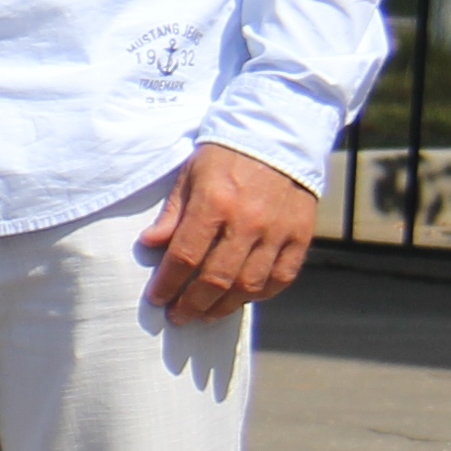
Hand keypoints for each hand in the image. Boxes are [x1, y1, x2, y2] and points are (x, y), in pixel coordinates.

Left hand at [137, 143, 314, 321]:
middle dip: (192, 304)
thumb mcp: (190, 174)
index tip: (157, 299)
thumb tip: (150, 244)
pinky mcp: (300, 236)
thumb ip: (173, 213)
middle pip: (215, 279)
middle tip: (178, 316)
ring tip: (205, 314)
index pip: (185, 256)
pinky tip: (242, 299)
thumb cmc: (226, 155)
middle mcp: (247, 222)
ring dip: (223, 307)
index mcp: (215, 203)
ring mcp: (277, 231)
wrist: (278, 135)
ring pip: (248, 285)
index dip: (168, 284)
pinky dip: (260, 295)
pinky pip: (281, 278)